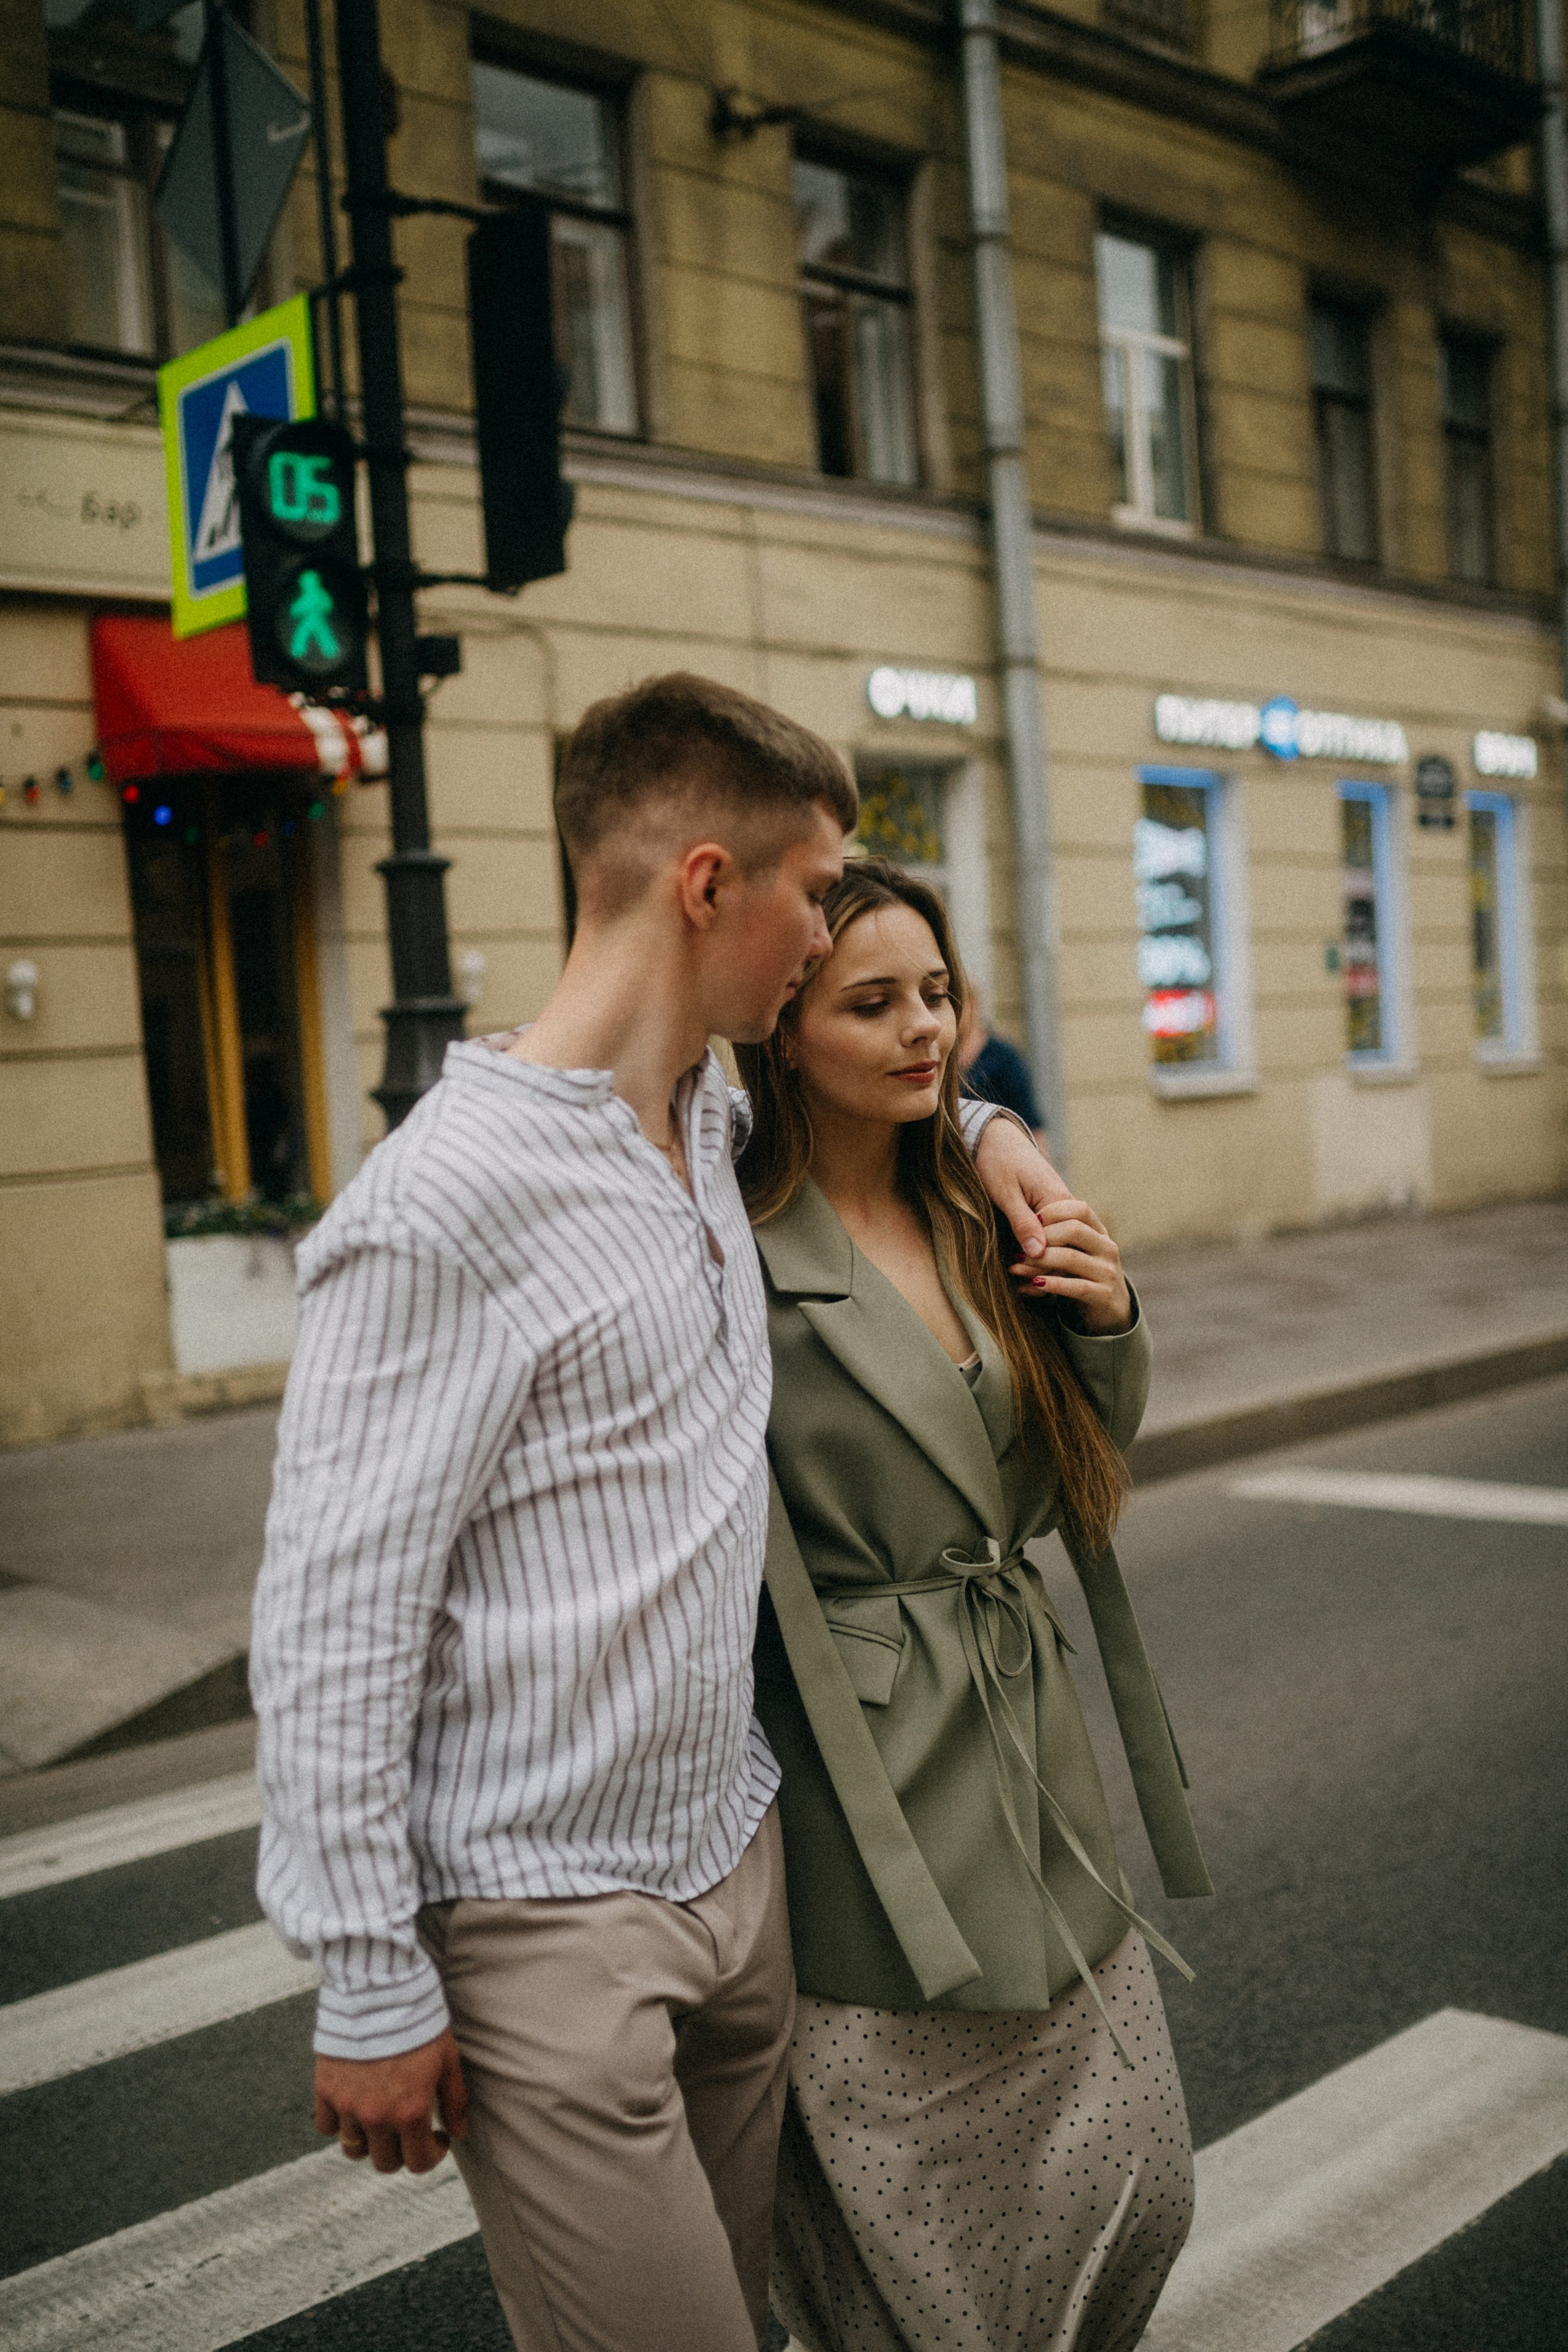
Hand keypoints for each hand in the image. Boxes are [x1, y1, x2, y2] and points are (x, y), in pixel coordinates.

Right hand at [314, 2029, 468, 2174]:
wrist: (379, 1987)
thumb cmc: (420, 2021)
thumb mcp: (447, 2058)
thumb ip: (454, 2100)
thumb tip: (459, 2132)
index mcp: (410, 2111)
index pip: (418, 2162)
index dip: (432, 2156)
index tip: (436, 2137)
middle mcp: (376, 2116)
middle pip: (385, 2162)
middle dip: (402, 2151)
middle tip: (409, 2129)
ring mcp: (347, 2105)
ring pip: (354, 2149)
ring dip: (370, 2140)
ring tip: (381, 2117)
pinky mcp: (325, 2089)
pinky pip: (327, 2126)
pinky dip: (339, 2123)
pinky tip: (354, 2104)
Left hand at [971, 1114, 1073, 1266]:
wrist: (994, 1137)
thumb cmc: (996, 1161)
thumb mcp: (1006, 1192)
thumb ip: (1022, 1221)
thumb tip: (1038, 1252)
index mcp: (1058, 1198)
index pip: (1063, 1241)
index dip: (1042, 1259)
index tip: (1015, 1266)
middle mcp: (1066, 1204)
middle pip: (1067, 1247)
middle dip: (1043, 1267)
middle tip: (1013, 1274)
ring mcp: (1060, 1209)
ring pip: (1063, 1247)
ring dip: (1042, 1266)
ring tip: (1017, 1279)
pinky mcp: (1050, 1212)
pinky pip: (1054, 1239)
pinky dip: (1041, 1257)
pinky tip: (1023, 1271)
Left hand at [1013, 1197, 1132, 1334]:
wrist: (1111, 1313)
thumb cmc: (1083, 1277)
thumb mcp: (1075, 1253)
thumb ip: (1058, 1237)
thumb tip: (1026, 1229)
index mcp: (1100, 1232)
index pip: (1080, 1209)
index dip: (1052, 1212)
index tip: (1030, 1223)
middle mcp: (1107, 1248)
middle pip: (1073, 1230)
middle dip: (1041, 1238)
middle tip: (1018, 1249)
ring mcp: (1108, 1271)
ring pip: (1071, 1258)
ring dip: (1039, 1262)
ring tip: (1016, 1267)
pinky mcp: (1104, 1295)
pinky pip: (1076, 1286)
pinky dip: (1052, 1284)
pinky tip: (1034, 1284)